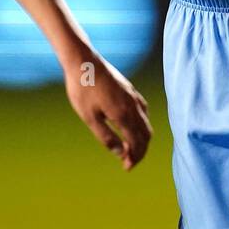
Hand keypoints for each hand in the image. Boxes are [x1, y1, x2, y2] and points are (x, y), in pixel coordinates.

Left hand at [63, 53, 151, 169]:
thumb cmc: (82, 89)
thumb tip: (120, 153)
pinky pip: (144, 111)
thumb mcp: (89, 117)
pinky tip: (132, 126)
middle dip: (140, 151)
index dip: (134, 158)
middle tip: (129, 162)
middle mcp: (133, 106)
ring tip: (130, 147)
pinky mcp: (130, 89)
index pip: (137, 143)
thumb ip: (106, 137)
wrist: (83, 61)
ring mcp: (133, 96)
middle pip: (146, 134)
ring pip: (146, 122)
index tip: (126, 167)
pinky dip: (141, 124)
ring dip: (141, 138)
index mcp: (123, 115)